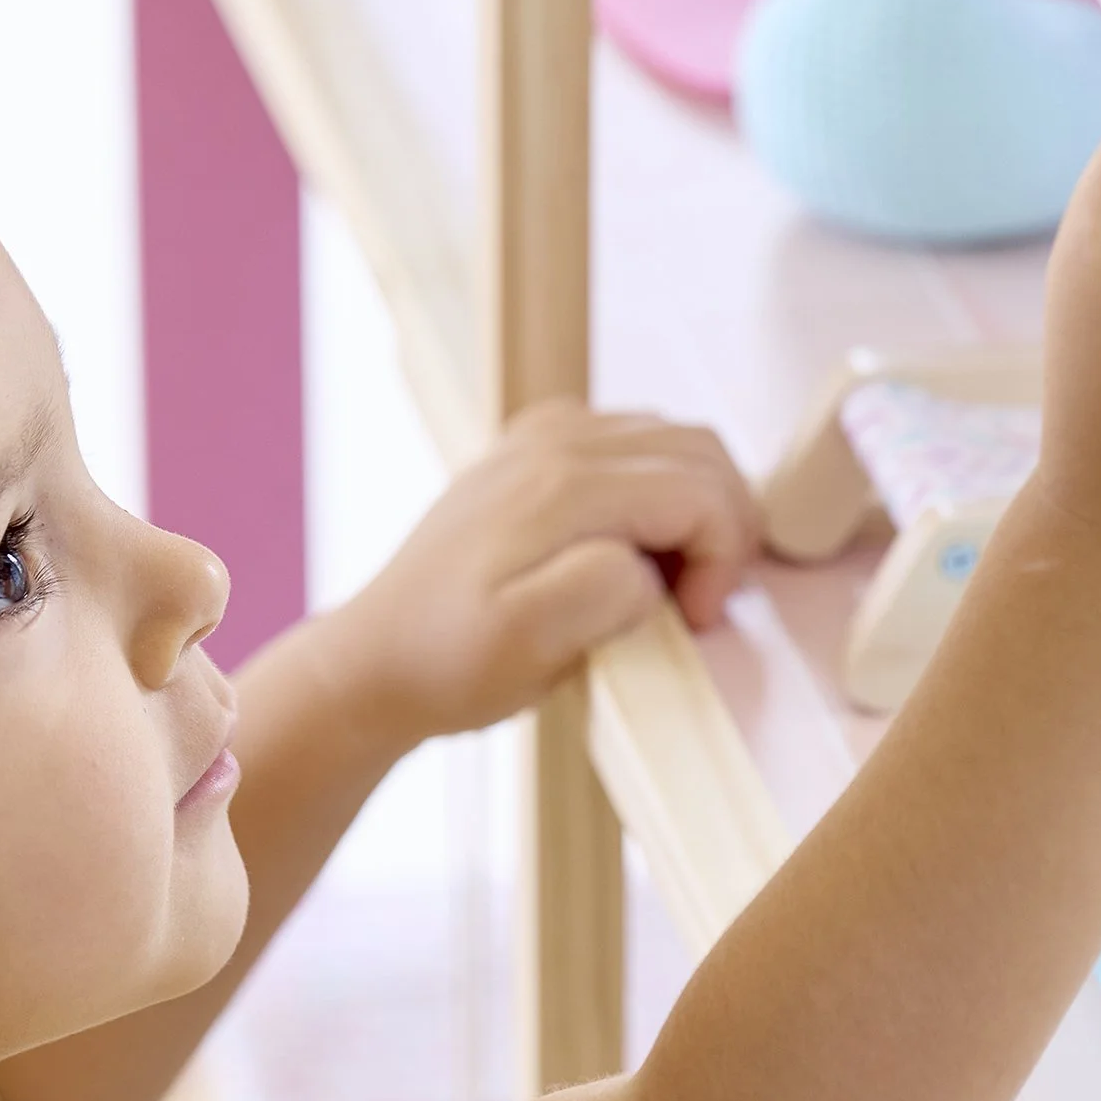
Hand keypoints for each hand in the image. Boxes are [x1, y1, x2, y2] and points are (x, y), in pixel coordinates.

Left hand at [323, 401, 758, 747]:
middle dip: (724, 527)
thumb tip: (649, 566)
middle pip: (699, 450)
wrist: (376, 661)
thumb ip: (605, 591)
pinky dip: (659, 488)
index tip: (693, 622)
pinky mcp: (531, 453)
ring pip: (673, 441)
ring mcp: (541, 438)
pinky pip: (630, 444)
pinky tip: (634, 545)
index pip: (702, 490)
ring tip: (669, 582)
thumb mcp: (531, 645)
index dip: (723, 559)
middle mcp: (556, 440)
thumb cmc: (451, 662)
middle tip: (699, 603)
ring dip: (696, 508)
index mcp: (565, 484)